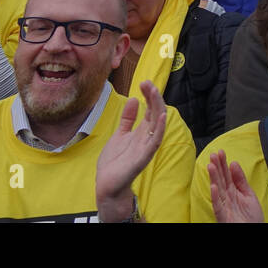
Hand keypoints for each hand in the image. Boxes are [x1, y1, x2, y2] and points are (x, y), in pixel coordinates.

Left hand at [95, 80, 164, 221]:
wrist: (106, 184)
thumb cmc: (114, 162)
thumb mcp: (119, 134)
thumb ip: (127, 119)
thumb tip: (133, 99)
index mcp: (142, 131)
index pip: (151, 109)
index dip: (149, 95)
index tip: (144, 82)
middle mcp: (147, 137)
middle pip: (156, 113)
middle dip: (154, 97)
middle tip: (148, 83)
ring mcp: (147, 146)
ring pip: (157, 124)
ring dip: (158, 107)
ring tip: (155, 92)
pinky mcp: (143, 157)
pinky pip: (155, 141)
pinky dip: (160, 129)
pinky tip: (161, 117)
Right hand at [207, 150, 263, 222]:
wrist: (254, 231)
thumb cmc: (251, 217)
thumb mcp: (249, 194)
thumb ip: (241, 180)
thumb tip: (234, 164)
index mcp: (233, 191)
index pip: (226, 175)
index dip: (223, 164)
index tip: (221, 152)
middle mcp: (227, 198)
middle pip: (221, 180)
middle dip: (217, 167)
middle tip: (213, 155)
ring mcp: (224, 207)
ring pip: (218, 190)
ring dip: (214, 178)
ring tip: (211, 166)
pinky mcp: (223, 217)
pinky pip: (218, 206)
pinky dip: (215, 197)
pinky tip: (213, 187)